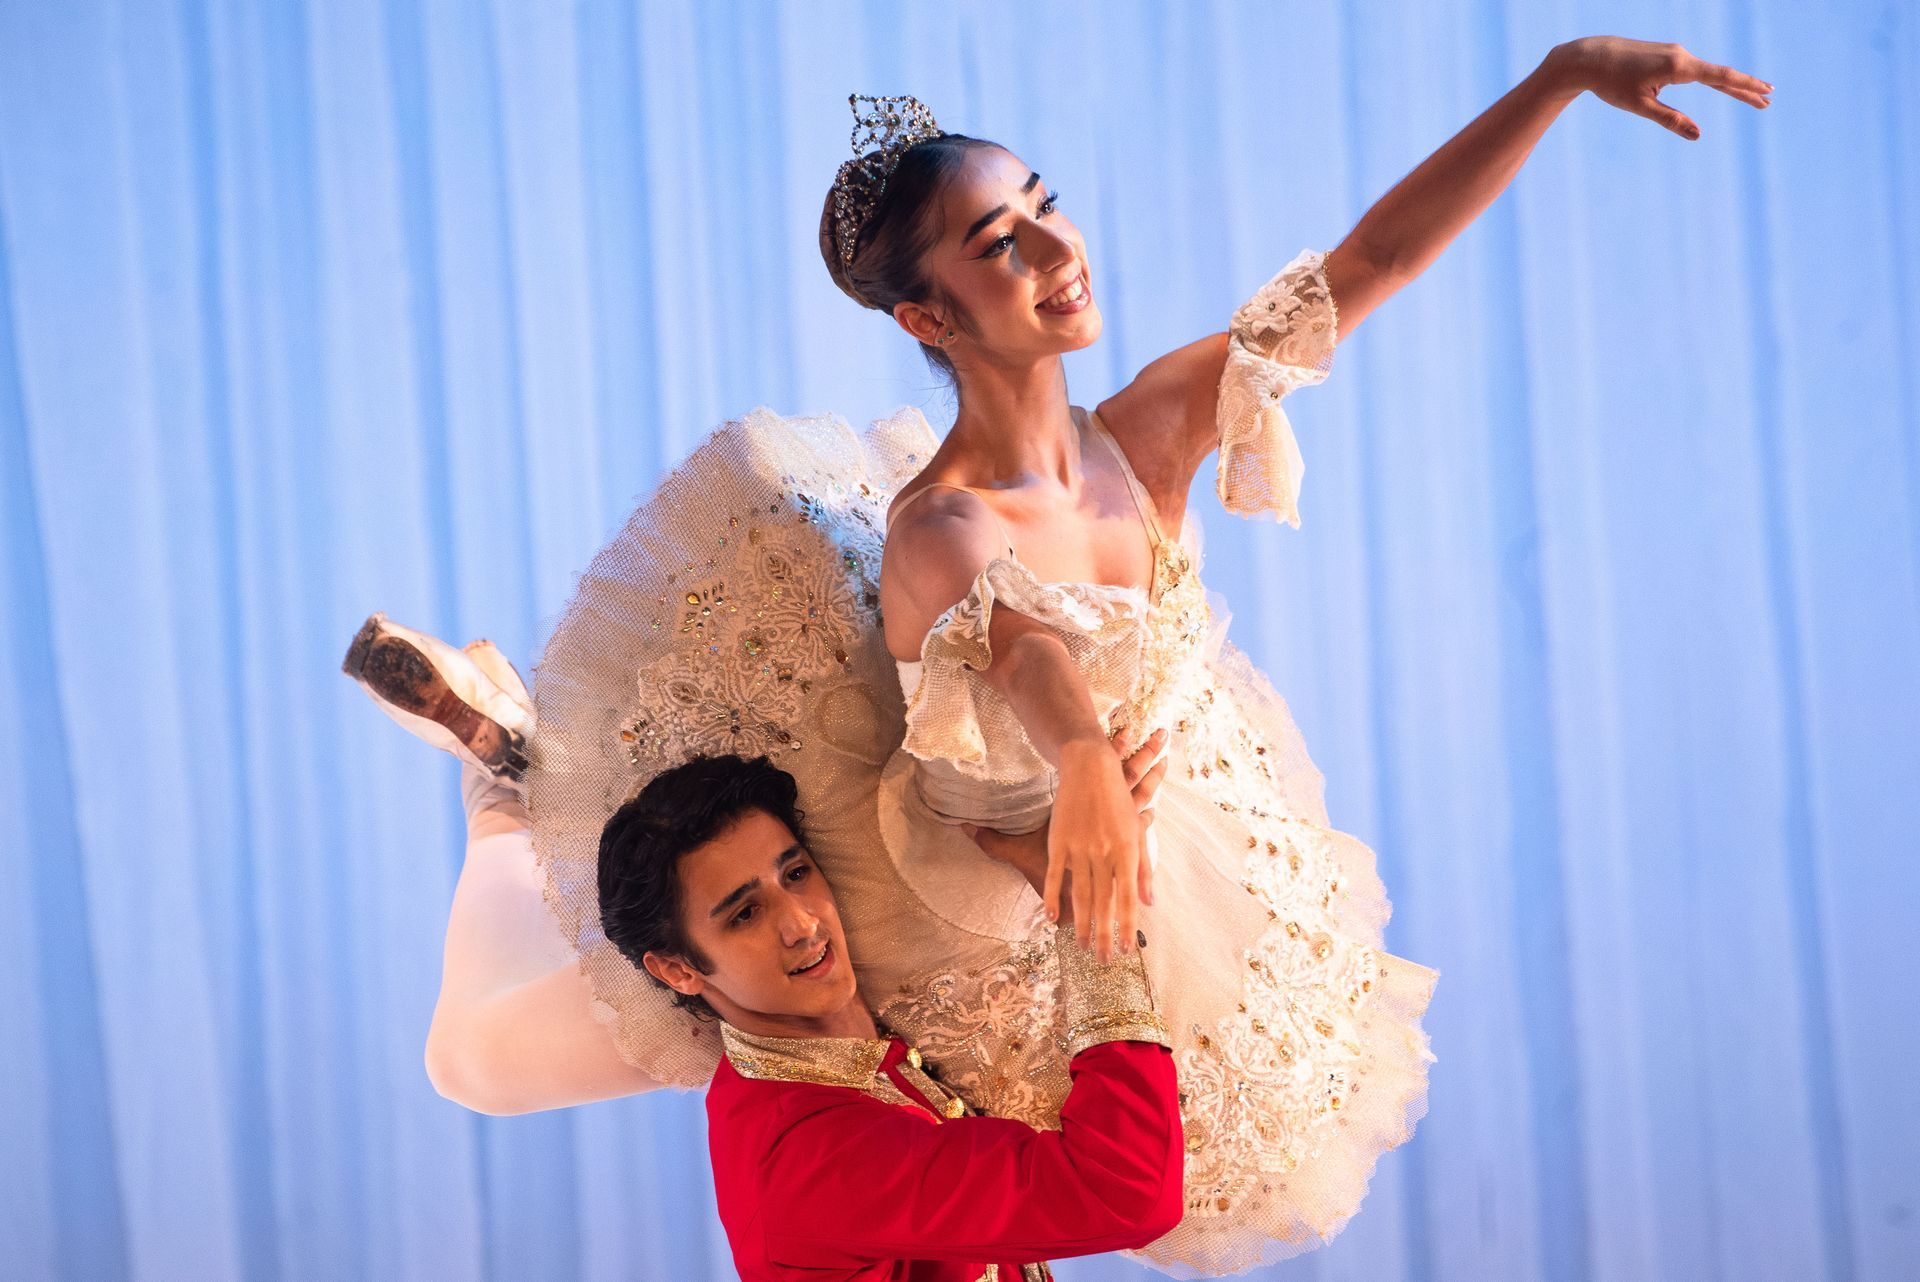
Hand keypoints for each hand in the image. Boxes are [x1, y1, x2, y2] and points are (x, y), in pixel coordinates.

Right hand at [962, 728, 1169, 955]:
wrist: (1091, 767)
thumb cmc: (1118, 801)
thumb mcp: (1136, 831)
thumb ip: (1143, 868)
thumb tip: (1149, 902)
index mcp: (1128, 851)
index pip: (1128, 899)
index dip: (1128, 927)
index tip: (1128, 950)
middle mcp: (1105, 853)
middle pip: (1105, 903)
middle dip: (1105, 935)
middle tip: (1105, 961)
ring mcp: (1080, 848)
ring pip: (1081, 894)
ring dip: (1082, 924)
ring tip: (1083, 946)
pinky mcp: (1059, 841)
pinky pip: (1056, 875)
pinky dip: (1054, 898)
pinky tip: (1053, 919)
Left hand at [1547, 36, 1771, 138]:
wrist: (1590, 58)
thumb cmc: (1611, 84)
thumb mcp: (1640, 107)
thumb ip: (1670, 120)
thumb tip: (1697, 135)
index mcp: (1678, 67)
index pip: (1720, 77)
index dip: (1745, 86)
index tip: (1767, 91)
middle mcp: (1681, 55)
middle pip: (1720, 74)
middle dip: (1744, 89)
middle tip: (1769, 101)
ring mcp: (1675, 53)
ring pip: (1708, 71)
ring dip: (1730, 84)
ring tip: (1751, 97)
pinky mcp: (1667, 55)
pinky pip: (1695, 69)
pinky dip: (1712, 78)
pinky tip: (1720, 85)